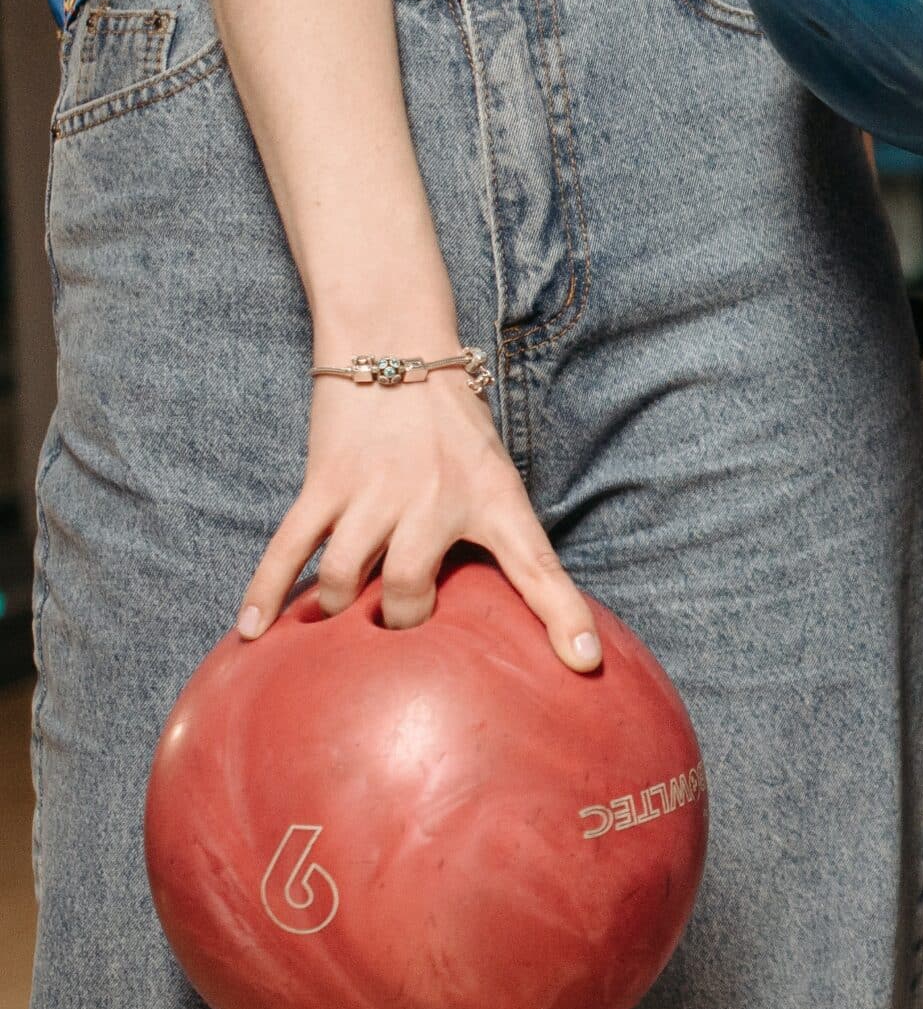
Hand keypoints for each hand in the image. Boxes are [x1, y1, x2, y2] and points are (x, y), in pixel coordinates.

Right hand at [237, 374, 599, 670]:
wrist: (397, 347)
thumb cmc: (453, 426)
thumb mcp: (495, 474)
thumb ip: (493, 534)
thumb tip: (485, 612)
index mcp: (494, 499)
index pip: (538, 566)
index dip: (564, 617)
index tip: (582, 661)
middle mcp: (435, 499)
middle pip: (409, 590)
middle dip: (401, 622)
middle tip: (398, 626)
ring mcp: (374, 491)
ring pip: (344, 576)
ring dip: (340, 608)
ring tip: (345, 614)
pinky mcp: (325, 482)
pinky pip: (289, 547)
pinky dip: (267, 593)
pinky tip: (252, 633)